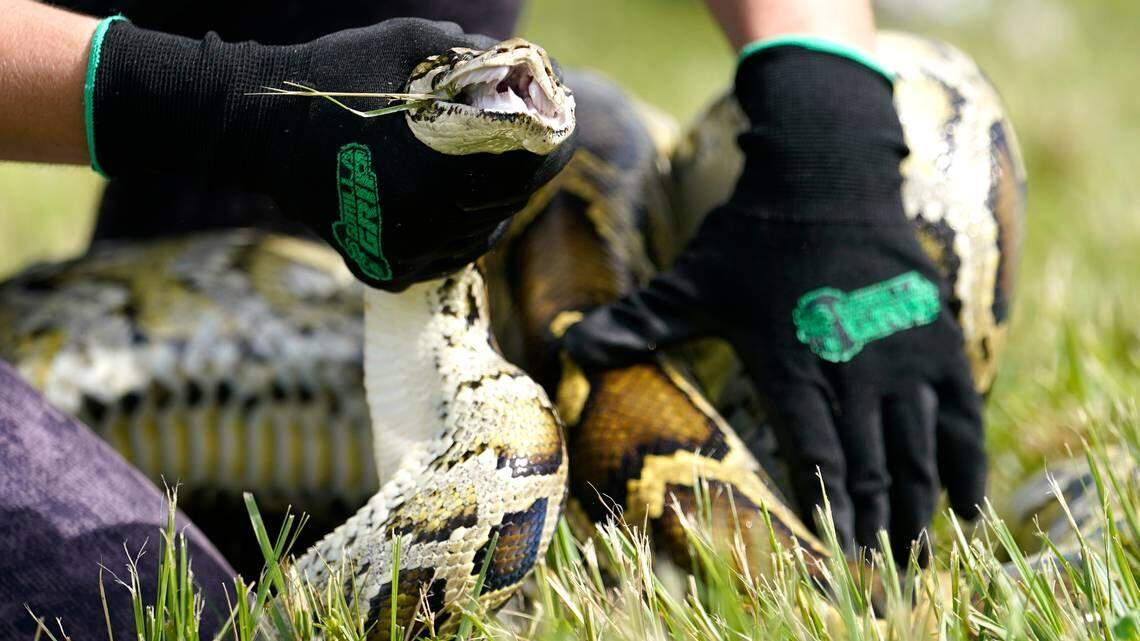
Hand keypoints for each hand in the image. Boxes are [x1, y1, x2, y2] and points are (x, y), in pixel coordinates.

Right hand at [88, 18, 572, 288]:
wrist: (259, 129)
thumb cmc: (336, 77)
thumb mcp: (412, 44)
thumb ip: (475, 59)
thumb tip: (525, 70)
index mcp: (444, 169)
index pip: (533, 168)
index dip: (551, 145)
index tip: (552, 128)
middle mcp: (430, 223)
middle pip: (509, 204)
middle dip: (519, 173)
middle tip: (518, 148)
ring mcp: (406, 254)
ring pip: (480, 235)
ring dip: (488, 206)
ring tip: (476, 174)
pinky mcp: (385, 269)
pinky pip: (443, 258)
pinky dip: (453, 234)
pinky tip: (446, 205)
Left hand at [563, 44, 983, 558]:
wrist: (825, 171)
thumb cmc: (752, 232)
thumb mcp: (690, 279)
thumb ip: (637, 322)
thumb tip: (569, 347)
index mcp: (792, 363)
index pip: (817, 454)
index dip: (831, 508)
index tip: (841, 556)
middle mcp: (853, 366)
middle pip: (872, 465)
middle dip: (878, 525)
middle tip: (883, 578)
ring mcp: (902, 353)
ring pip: (918, 450)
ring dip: (920, 506)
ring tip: (917, 555)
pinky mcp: (936, 336)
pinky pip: (961, 413)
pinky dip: (966, 463)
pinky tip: (968, 505)